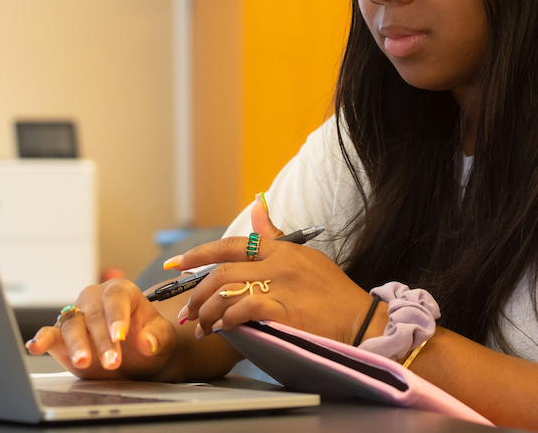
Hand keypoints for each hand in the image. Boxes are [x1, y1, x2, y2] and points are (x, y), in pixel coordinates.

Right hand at [25, 278, 177, 378]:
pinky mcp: (62, 336)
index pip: (116, 299)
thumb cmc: (149, 339)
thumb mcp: (163, 338)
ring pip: (72, 326)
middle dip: (102, 340)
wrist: (137, 358)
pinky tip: (36, 347)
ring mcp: (76, 316)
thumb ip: (157, 338)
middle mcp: (95, 299)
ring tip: (83, 362)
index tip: (121, 336)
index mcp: (121, 291)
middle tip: (111, 362)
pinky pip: (50, 334)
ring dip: (77, 345)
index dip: (117, 317)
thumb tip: (147, 342)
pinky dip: (42, 340)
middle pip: (94, 315)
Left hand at [171, 196, 378, 345]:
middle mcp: (278, 263)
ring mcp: (281, 286)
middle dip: (197, 292)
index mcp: (282, 250)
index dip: (199, 254)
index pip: (232, 244)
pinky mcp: (284, 311)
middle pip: (222, 271)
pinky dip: (227, 320)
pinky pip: (242, 311)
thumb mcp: (306, 257)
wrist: (361, 321)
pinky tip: (223, 329)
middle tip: (187, 311)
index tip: (176, 264)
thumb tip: (257, 208)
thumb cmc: (333, 294)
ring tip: (201, 327)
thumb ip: (276, 237)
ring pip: (226, 290)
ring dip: (207, 311)